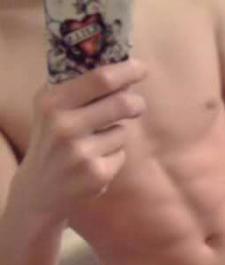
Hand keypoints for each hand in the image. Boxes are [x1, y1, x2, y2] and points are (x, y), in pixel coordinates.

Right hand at [16, 58, 146, 220]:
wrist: (40, 191)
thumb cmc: (51, 143)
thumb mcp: (51, 110)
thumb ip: (77, 89)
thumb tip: (120, 72)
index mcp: (53, 103)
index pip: (99, 79)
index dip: (126, 71)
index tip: (141, 68)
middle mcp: (65, 126)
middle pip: (121, 104)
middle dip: (136, 103)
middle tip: (138, 105)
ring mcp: (82, 153)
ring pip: (122, 132)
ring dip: (117, 135)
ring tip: (96, 145)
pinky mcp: (97, 174)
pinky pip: (121, 155)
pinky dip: (114, 157)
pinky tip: (95, 163)